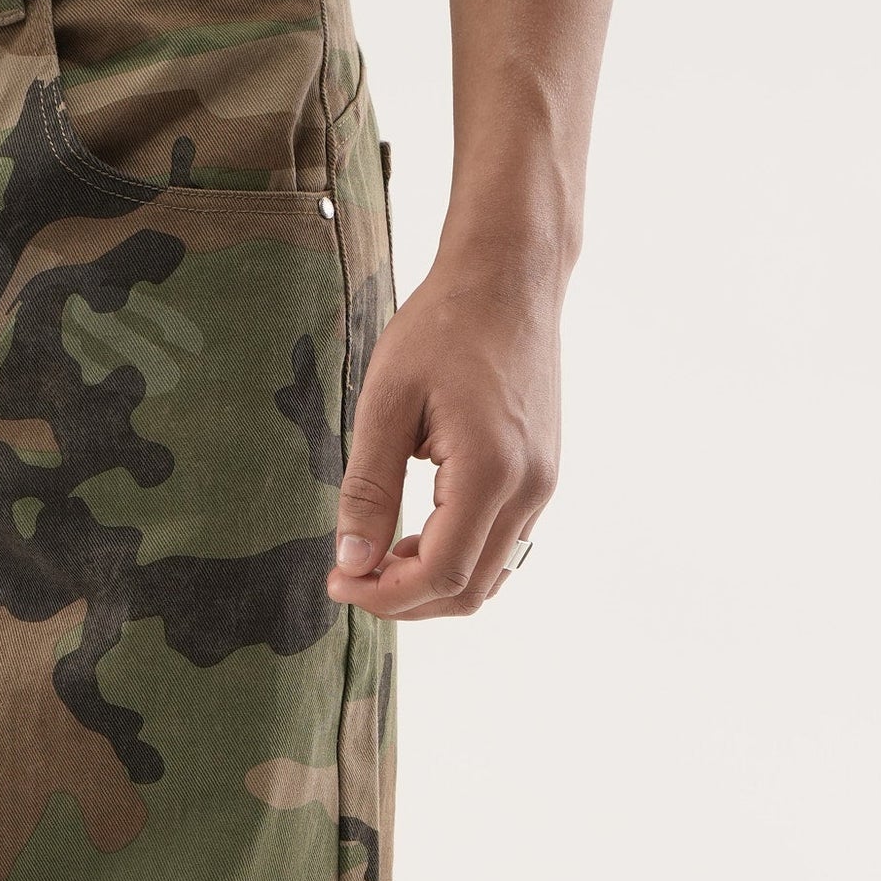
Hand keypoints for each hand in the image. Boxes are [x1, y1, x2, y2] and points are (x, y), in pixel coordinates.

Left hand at [326, 252, 560, 618]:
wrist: (510, 279)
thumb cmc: (443, 327)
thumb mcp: (384, 403)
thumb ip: (367, 489)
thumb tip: (351, 561)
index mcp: (490, 470)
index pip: (440, 574)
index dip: (384, 596)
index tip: (338, 581)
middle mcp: (529, 487)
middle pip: (468, 592)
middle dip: (404, 600)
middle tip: (351, 574)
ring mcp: (542, 485)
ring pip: (489, 578)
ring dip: (431, 584)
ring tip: (379, 554)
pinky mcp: (542, 477)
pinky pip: (502, 548)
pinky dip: (457, 560)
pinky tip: (414, 535)